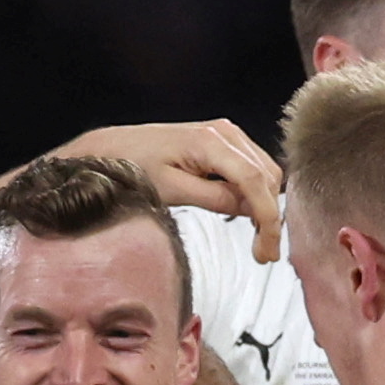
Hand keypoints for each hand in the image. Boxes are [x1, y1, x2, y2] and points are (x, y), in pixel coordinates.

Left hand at [63, 121, 282, 261]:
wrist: (114, 149)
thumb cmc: (133, 167)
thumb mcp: (171, 190)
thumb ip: (214, 199)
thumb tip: (250, 211)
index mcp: (210, 141)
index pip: (254, 180)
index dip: (267, 217)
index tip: (269, 248)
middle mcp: (225, 132)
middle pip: (267, 176)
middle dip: (270, 216)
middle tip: (263, 252)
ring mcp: (226, 134)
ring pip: (265, 172)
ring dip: (266, 205)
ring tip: (258, 240)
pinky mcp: (223, 141)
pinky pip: (253, 167)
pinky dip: (256, 193)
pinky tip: (247, 215)